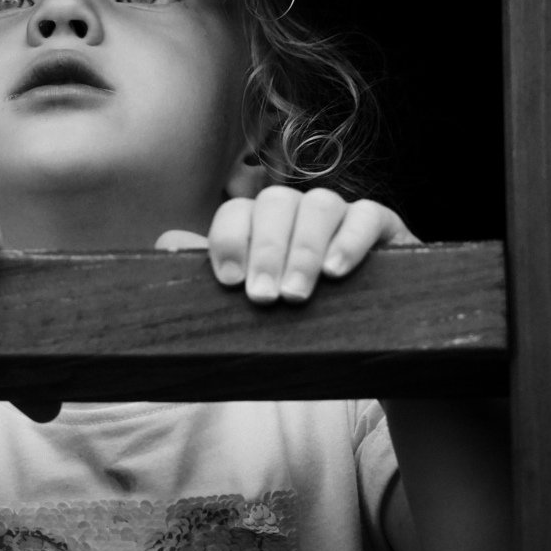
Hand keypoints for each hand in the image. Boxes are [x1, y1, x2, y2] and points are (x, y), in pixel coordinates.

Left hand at [155, 186, 418, 304]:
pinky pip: (367, 215)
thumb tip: (166, 243)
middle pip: (275, 204)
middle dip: (266, 250)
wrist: (371, 347)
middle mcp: (299, 212)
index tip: (229, 281)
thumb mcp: (251, 306)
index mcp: (263, 225)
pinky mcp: (384, 227)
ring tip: (297, 293)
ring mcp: (342, 215)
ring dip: (303, 247)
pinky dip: (350, 238)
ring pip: (319, 204)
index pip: (238, 211)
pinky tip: (336, 270)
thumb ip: (215, 271)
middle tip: (263, 298)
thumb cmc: (300, 324)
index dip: (229, 238)